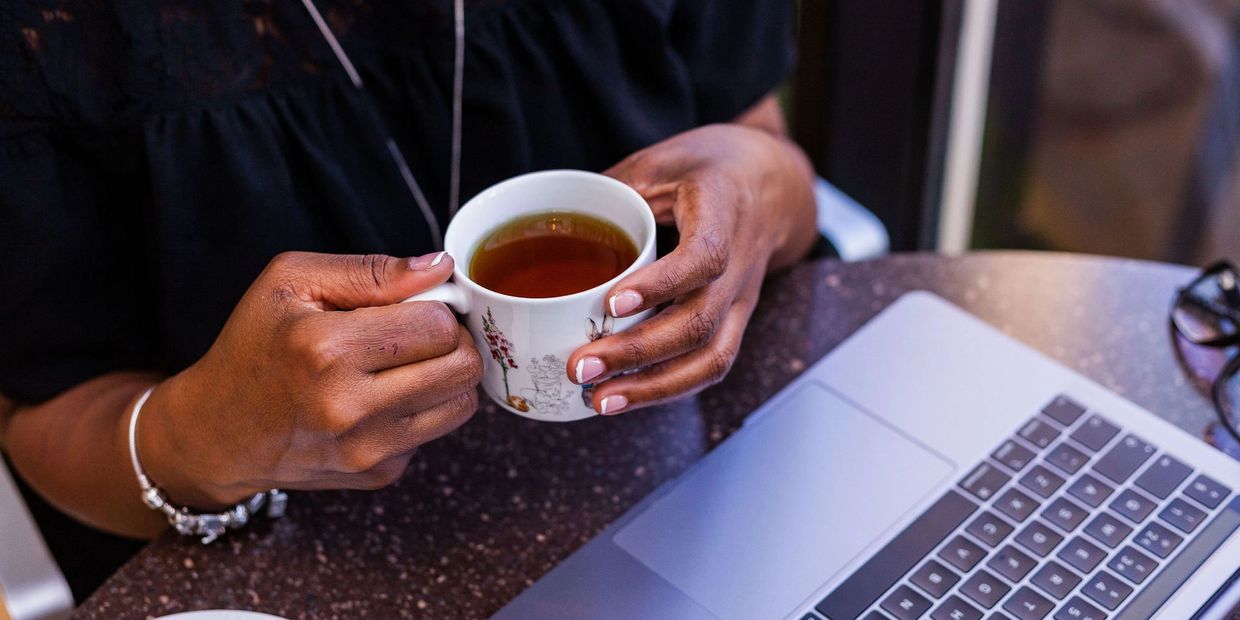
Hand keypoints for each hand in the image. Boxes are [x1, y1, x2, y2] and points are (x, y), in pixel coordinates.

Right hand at [138, 251, 482, 507]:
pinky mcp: (378, 474)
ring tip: (405, 363)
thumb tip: (440, 267)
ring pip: (463, 403)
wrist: (217, 432)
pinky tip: (381, 398)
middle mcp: (350, 408)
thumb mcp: (292, 282)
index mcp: (327, 350)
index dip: (435, 307)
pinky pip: (436, 432)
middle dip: (453, 340)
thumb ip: (372, 271)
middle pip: (463, 367)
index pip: (439, 325)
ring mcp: (367, 450)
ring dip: (446, 376)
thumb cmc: (253, 346)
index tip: (413, 306)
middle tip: (420, 333)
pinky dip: (421, 410)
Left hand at [567, 124, 816, 414]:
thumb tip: (550, 221)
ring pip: (711, 357)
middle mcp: (741, 264)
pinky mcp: (734, 322)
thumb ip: (613, 190)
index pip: (704, 257)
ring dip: (654, 386)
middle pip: (700, 322)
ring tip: (601, 400)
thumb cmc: (710, 168)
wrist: (770, 184)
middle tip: (582, 366)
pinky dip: (667, 388)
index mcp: (723, 212)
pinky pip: (710, 365)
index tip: (612, 302)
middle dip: (637, 352)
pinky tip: (625, 397)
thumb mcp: (660, 160)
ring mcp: (742, 299)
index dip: (661, 285)